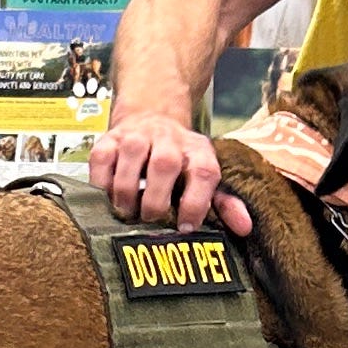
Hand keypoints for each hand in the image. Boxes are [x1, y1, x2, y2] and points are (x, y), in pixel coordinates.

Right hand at [83, 114, 251, 236]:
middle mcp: (170, 138)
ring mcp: (137, 136)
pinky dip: (103, 185)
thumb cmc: (179, 161)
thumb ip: (224, 204)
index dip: (195, 204)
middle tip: (150, 221)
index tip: (185, 228)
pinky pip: (102, 161)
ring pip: (131, 160)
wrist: (151, 119)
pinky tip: (110, 198)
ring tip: (128, 213)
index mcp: (199, 151)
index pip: (204, 173)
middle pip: (165, 165)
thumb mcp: (205, 177)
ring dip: (127, 194)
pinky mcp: (110, 138)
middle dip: (156, 201)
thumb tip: (245, 229)